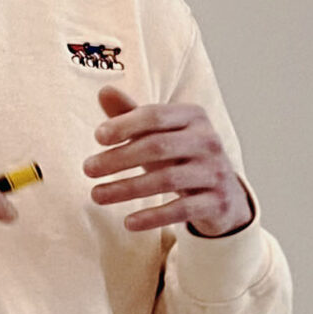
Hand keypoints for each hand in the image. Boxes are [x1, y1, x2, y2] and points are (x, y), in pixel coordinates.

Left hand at [83, 85, 253, 236]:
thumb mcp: (160, 135)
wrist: (224, 195)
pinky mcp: (217, 202)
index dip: (125, 125)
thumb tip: (104, 91)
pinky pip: (182, 210)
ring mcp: (216, 172)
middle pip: (158, 146)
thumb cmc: (182, 158)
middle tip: (87, 169)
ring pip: (167, 179)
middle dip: (119, 158)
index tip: (97, 137)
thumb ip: (132, 115)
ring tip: (96, 195)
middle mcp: (209, 140)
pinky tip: (129, 222)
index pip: (155, 115)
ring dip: (126, 189)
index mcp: (194, 117)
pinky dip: (153, 217)